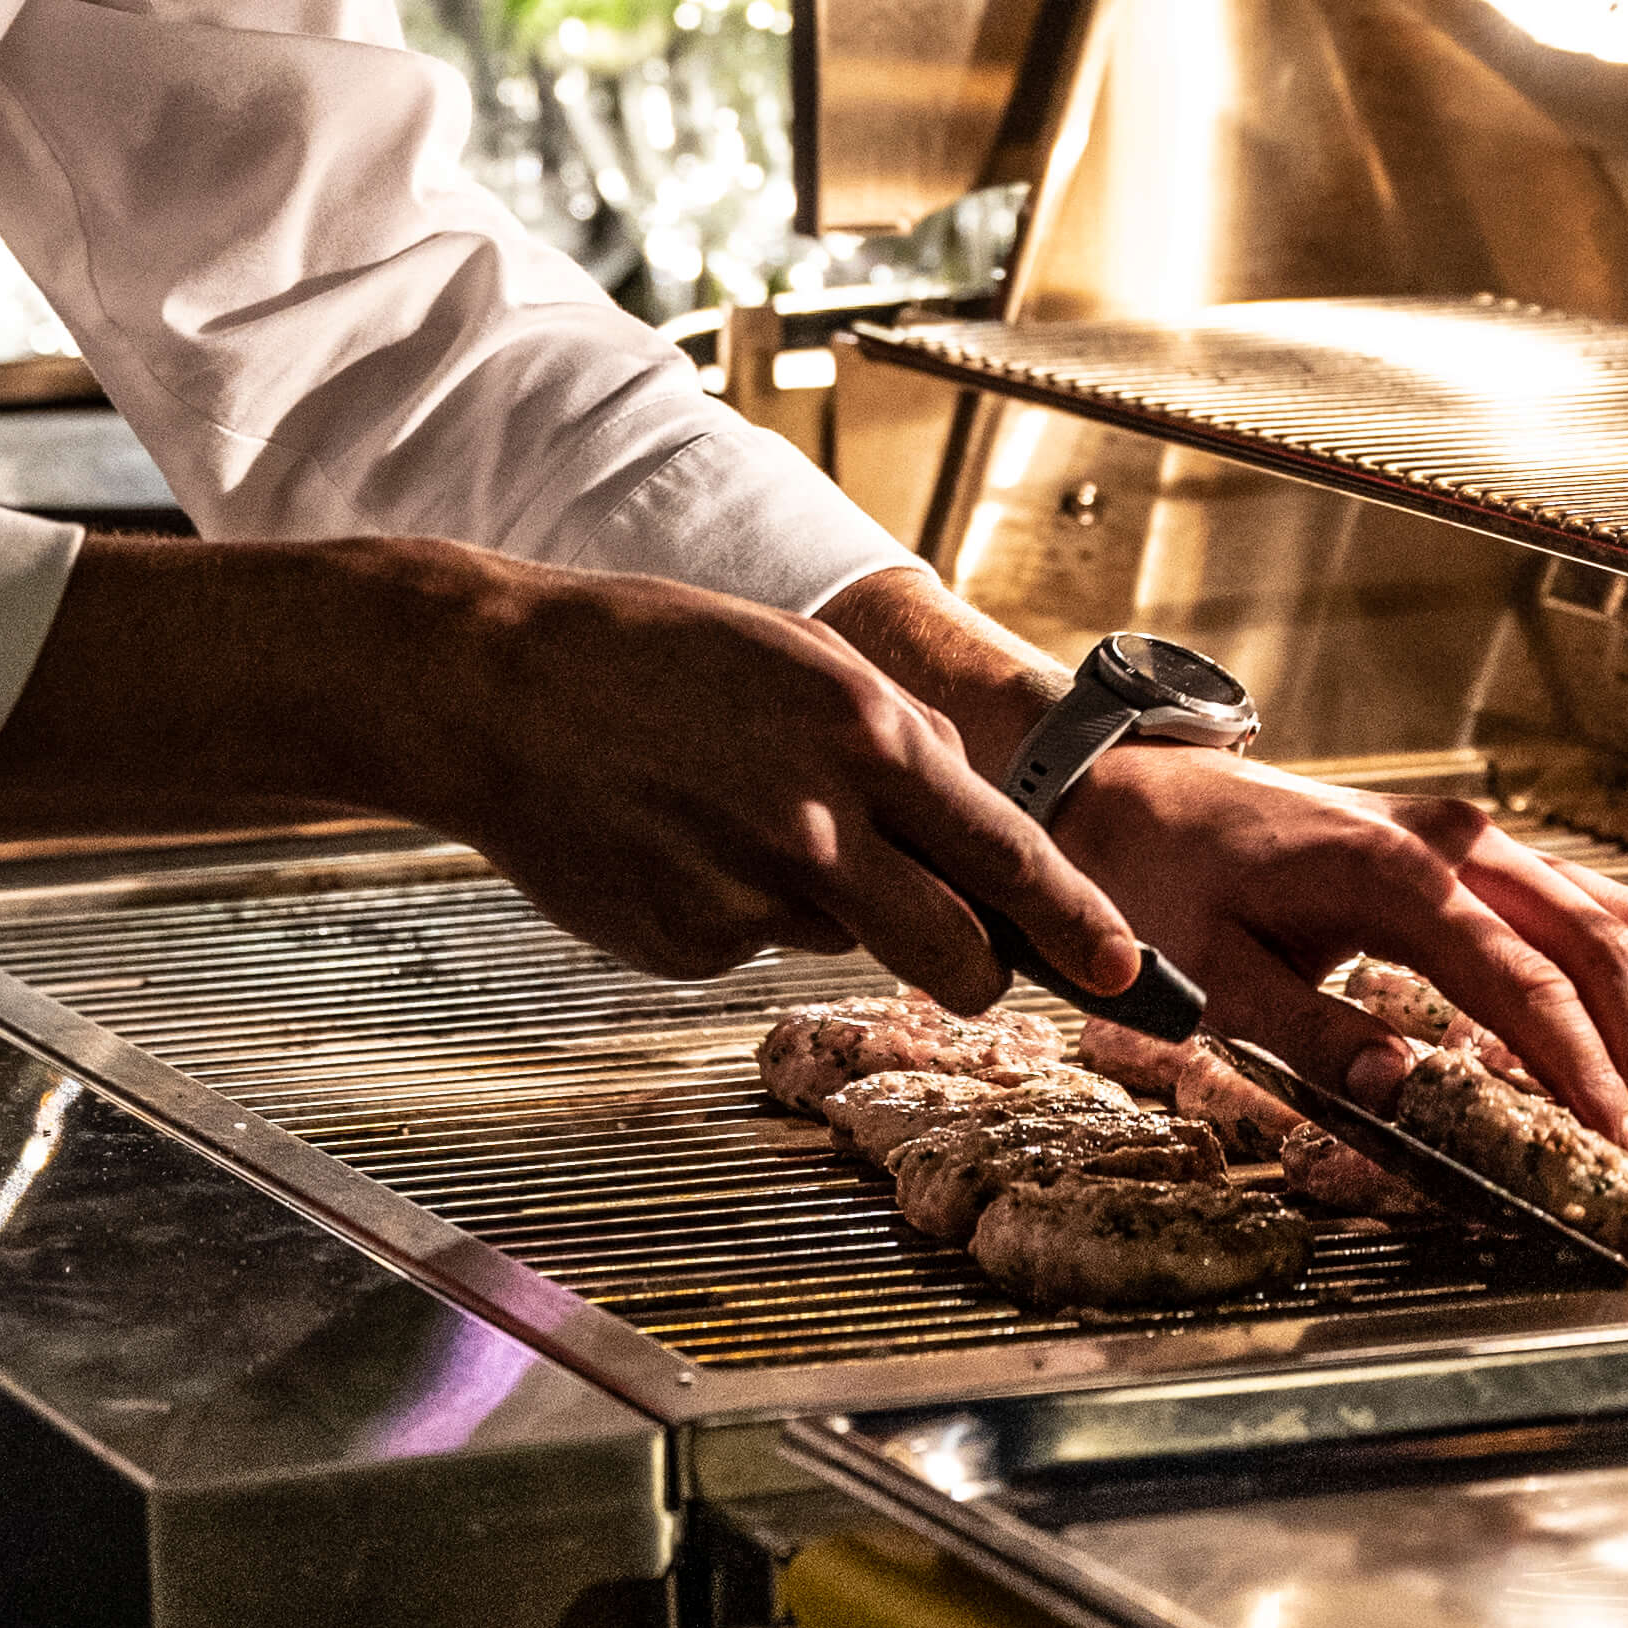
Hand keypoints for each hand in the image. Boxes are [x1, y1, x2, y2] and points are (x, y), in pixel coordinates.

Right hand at [384, 553, 1148, 1008]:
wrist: (498, 688)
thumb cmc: (654, 654)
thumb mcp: (802, 656)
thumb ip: (894, 737)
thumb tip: (966, 813)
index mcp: (867, 736)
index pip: (1009, 855)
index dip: (1078, 927)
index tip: (1130, 972)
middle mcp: (821, 824)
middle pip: (954, 954)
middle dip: (977, 972)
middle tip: (964, 959)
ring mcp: (748, 894)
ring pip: (841, 940)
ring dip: (822, 905)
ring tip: (734, 818)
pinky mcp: (684, 944)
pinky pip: (748, 946)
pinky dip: (730, 910)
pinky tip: (673, 842)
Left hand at [1064, 754, 1627, 1162]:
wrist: (1132, 792)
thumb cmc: (1162, 878)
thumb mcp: (1211, 975)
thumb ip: (1310, 1036)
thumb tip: (1399, 1093)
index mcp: (1394, 874)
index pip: (1527, 986)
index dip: (1584, 1076)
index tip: (1618, 1154)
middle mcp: (1449, 842)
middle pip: (1594, 941)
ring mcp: (1461, 836)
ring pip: (1595, 915)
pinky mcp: (1457, 849)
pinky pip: (1562, 906)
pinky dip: (1595, 975)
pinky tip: (1593, 1043)